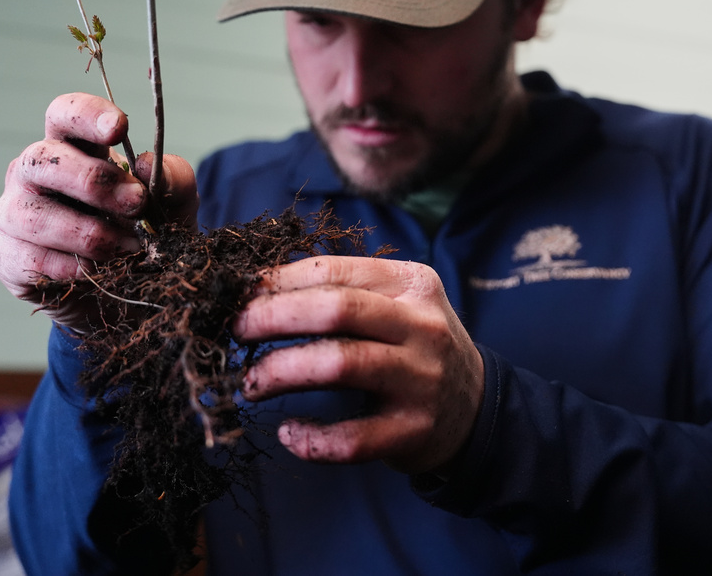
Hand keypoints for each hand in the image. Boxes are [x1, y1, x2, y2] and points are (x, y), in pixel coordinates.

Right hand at [0, 92, 198, 330]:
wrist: (126, 296)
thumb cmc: (143, 235)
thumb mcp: (174, 206)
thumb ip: (172, 180)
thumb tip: (147, 164)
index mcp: (74, 149)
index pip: (64, 114)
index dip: (86, 115)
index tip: (119, 128)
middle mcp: (35, 174)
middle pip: (44, 159)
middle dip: (94, 182)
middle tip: (136, 203)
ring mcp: (14, 213)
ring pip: (36, 214)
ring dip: (90, 234)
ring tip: (129, 248)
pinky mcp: (8, 255)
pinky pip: (34, 259)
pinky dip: (75, 268)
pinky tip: (100, 273)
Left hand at [235, 256, 484, 474]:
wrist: (476, 407)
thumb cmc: (415, 347)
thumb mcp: (398, 303)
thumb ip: (346, 291)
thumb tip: (259, 289)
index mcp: (412, 284)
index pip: (335, 270)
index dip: (278, 281)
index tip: (240, 294)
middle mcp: (422, 327)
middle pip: (335, 310)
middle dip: (272, 317)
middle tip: (235, 331)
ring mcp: (421, 380)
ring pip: (338, 365)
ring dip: (280, 372)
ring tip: (251, 383)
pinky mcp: (413, 431)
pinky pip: (351, 439)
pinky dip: (310, 439)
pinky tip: (288, 433)